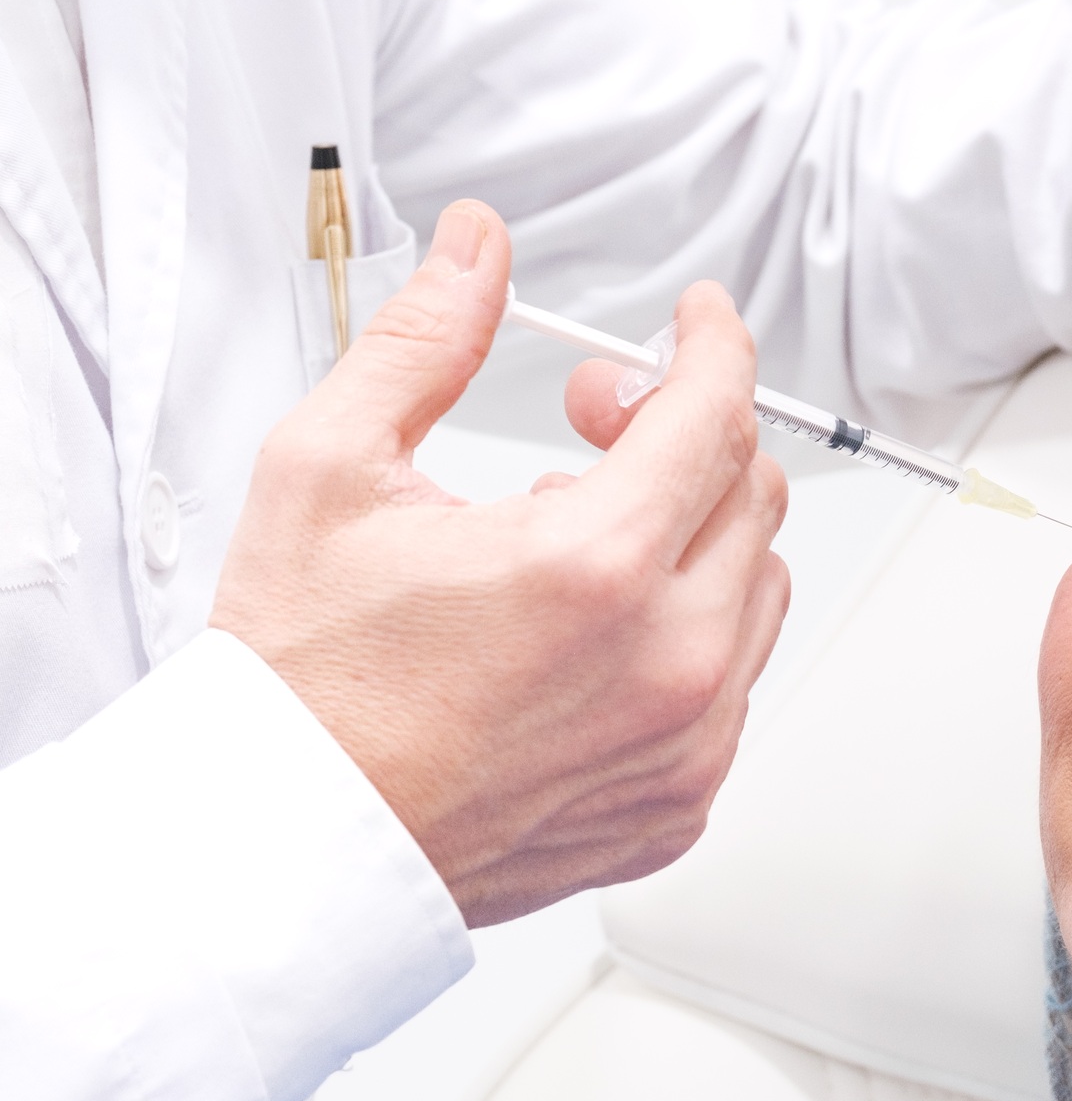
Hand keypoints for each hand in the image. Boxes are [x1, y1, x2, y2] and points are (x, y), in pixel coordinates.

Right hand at [211, 202, 788, 926]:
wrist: (283, 847)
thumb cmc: (299, 684)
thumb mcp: (330, 472)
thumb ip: (422, 343)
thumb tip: (478, 253)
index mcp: (593, 569)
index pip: (716, 412)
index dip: (712, 343)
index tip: (699, 323)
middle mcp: (666, 663)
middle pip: (750, 491)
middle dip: (684, 431)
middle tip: (593, 426)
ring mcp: (684, 742)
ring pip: (758, 585)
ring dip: (694, 534)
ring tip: (576, 540)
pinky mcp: (680, 800)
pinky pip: (738, 681)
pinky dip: (691, 632)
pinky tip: (593, 631)